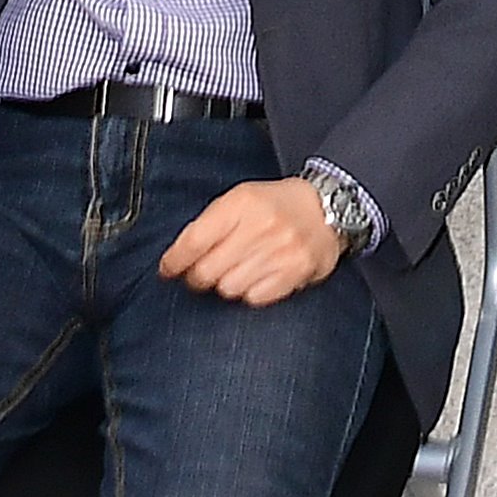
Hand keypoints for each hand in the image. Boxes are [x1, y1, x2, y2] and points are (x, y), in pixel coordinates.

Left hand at [158, 179, 350, 304]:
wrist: (329, 207)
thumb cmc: (275, 205)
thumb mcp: (240, 199)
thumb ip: (209, 224)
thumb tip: (175, 259)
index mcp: (242, 203)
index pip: (194, 240)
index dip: (175, 261)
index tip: (167, 270)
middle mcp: (261, 226)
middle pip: (207, 271)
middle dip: (197, 277)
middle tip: (201, 274)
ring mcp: (281, 250)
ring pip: (229, 288)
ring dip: (225, 285)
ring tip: (235, 272)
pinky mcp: (296, 270)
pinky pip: (255, 298)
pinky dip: (250, 293)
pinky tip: (256, 278)